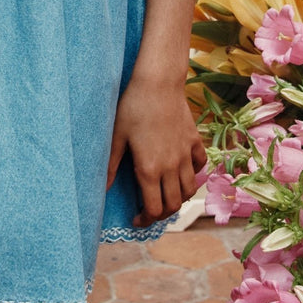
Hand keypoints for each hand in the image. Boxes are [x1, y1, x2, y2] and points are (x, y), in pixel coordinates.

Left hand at [105, 73, 206, 226]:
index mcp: (149, 169)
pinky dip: (193, 174)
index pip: (154, 208)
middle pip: (174, 205)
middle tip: (150, 210)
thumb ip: (111, 165)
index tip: (137, 219)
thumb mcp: (117, 136)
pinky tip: (182, 170)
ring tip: (166, 194)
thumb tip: (103, 189)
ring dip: (179, 198)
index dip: (145, 220)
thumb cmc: (133, 106)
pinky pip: (199, 166)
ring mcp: (185, 154)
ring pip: (189, 190)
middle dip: (162, 214)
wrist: (158, 82)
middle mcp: (171, 166)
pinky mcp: (194, 141)